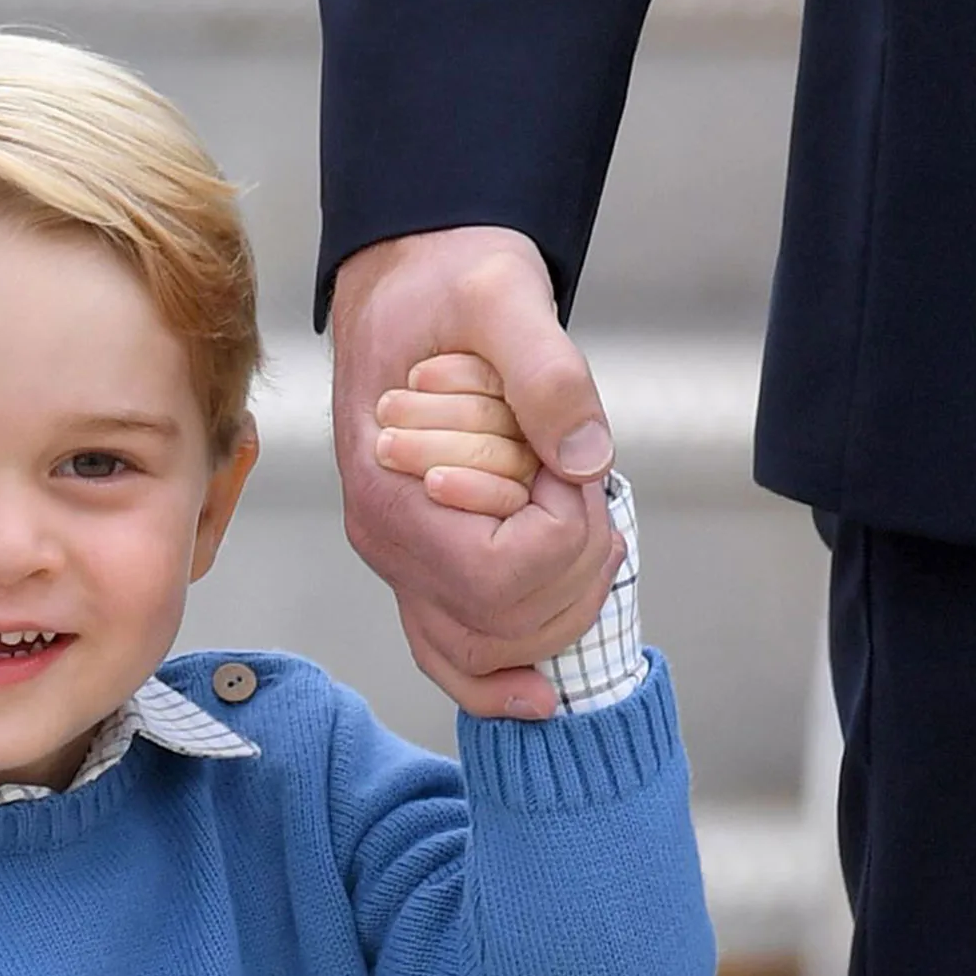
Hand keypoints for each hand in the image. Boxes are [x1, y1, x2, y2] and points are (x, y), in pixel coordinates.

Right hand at [330, 226, 622, 718]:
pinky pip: (449, 652)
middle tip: (584, 487)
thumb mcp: (502, 293)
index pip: (500, 574)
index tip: (571, 465)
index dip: (563, 533)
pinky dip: (495, 682)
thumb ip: (546, 371)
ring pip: (483, 650)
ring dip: (559, 606)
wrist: (407, 281)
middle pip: (502, 623)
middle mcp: (387, 541)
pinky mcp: (421, 563)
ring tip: (582, 526)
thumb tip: (588, 459)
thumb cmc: (447, 284)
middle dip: (573, 568)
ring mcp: (400, 561)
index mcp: (392, 486)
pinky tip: (538, 695)